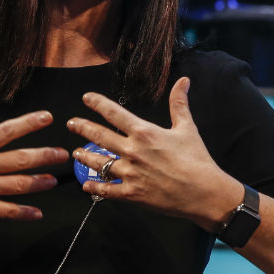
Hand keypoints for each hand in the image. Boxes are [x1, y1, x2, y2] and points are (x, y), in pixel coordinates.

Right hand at [0, 106, 69, 247]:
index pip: (6, 131)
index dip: (29, 122)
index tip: (48, 117)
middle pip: (20, 158)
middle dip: (45, 155)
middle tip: (64, 154)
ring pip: (18, 184)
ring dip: (39, 182)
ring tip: (54, 180)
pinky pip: (7, 210)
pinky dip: (24, 212)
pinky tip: (37, 213)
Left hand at [68, 77, 241, 230]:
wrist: (203, 191)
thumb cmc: (196, 158)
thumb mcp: (187, 127)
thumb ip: (179, 103)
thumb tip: (183, 80)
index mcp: (144, 132)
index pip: (114, 113)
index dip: (98, 104)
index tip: (86, 99)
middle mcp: (132, 151)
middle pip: (100, 136)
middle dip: (83, 128)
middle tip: (71, 123)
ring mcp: (129, 173)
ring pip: (99, 163)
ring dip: (85, 156)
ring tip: (76, 153)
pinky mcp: (131, 193)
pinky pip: (106, 189)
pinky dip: (94, 187)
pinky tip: (86, 185)